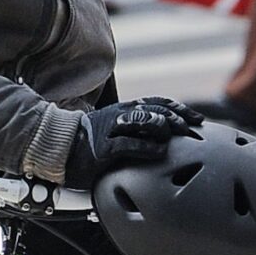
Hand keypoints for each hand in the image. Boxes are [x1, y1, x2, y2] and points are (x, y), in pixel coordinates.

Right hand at [63, 98, 200, 187]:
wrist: (57, 148)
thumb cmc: (89, 139)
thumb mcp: (114, 127)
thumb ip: (136, 127)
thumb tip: (164, 132)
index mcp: (124, 110)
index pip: (158, 103)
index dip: (180, 110)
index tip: (198, 119)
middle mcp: (120, 116)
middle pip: (156, 110)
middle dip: (177, 119)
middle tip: (192, 130)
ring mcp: (111, 131)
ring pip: (144, 121)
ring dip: (164, 127)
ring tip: (176, 136)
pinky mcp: (104, 149)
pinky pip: (130, 145)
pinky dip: (148, 148)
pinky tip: (160, 151)